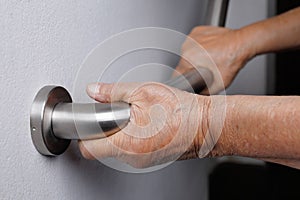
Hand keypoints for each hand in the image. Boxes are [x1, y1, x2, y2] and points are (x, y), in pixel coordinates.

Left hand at [78, 82, 209, 167]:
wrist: (206, 124)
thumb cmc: (181, 110)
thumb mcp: (143, 92)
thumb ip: (112, 92)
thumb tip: (94, 90)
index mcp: (126, 143)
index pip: (87, 148)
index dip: (83, 133)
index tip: (87, 122)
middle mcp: (132, 158)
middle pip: (101, 148)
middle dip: (104, 130)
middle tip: (117, 113)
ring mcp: (142, 161)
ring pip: (116, 148)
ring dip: (119, 133)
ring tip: (136, 118)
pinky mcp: (150, 160)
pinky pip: (131, 150)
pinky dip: (131, 138)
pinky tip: (145, 125)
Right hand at [174, 26, 254, 93]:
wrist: (241, 43)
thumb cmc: (232, 61)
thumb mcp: (218, 86)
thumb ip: (203, 94)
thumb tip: (195, 97)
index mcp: (188, 59)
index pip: (176, 74)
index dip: (183, 80)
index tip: (190, 80)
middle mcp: (186, 47)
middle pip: (182, 63)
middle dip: (191, 68)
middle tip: (205, 69)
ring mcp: (191, 37)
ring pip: (187, 52)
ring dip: (194, 57)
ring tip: (208, 59)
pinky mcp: (197, 31)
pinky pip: (193, 42)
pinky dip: (199, 46)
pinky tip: (209, 50)